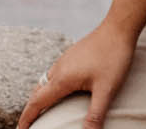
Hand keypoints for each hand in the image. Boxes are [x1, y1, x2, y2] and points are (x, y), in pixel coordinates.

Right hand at [17, 18, 138, 128]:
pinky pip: (54, 73)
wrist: (119, 27)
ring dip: (40, 96)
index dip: (27, 118)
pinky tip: (61, 88)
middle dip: (31, 109)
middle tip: (29, 123)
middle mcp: (59, 68)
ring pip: (45, 81)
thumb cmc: (113, 57)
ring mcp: (65, 60)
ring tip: (42, 109)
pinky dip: (50, 86)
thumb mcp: (106, 89)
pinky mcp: (72, 55)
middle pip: (37, 92)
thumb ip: (95, 114)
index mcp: (62, 79)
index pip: (37, 102)